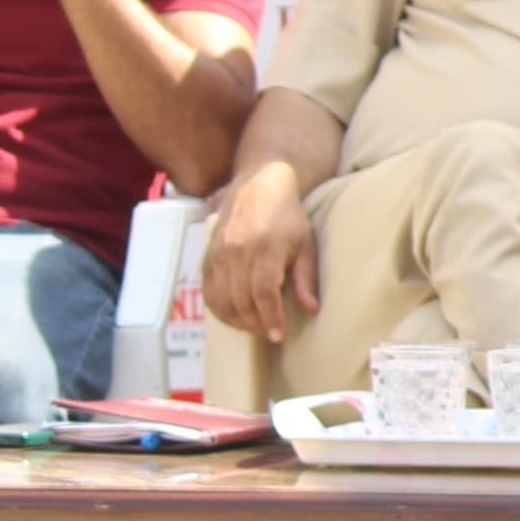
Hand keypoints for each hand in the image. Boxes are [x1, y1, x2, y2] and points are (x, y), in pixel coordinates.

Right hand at [199, 159, 320, 342]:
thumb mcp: (305, 243)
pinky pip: (208, 292)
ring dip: (238, 321)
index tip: (279, 335)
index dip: (271, 317)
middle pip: (241, 301)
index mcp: (266, 248)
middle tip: (271, 333)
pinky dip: (220, 309)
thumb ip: (305, 277)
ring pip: (222, 300)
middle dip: (257, 324)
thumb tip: (310, 308)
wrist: (258, 186)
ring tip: (256, 327)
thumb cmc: (288, 217)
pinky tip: (235, 316)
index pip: (264, 292)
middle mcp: (238, 251)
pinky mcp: (209, 256)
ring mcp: (219, 254)